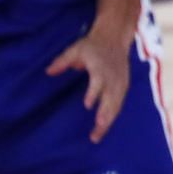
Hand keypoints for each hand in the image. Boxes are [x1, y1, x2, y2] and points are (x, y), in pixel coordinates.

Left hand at [47, 24, 131, 142]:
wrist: (115, 37)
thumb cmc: (93, 45)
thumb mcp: (76, 49)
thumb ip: (62, 61)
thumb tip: (48, 72)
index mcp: (101, 67)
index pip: (99, 81)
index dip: (94, 93)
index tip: (87, 105)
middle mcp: (112, 76)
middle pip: (110, 98)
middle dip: (104, 115)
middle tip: (96, 129)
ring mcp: (120, 82)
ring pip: (116, 104)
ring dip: (108, 121)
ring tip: (97, 136)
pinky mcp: (124, 86)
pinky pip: (119, 103)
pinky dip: (113, 116)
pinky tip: (104, 128)